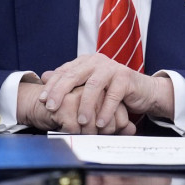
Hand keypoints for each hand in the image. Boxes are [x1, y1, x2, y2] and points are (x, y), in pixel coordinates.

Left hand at [39, 53, 174, 130]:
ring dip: (85, 105)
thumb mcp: (89, 85)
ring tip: (80, 121)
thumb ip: (69, 80)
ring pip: (93, 86)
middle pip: (74, 75)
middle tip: (52, 108)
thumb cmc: (113, 89)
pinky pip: (113, 96)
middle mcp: (98, 61)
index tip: (42, 101)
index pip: (64, 71)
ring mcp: (112, 68)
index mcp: (86, 61)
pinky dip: (105, 111)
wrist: (143, 90)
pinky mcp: (125, 78)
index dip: (52, 86)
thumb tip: (44, 76)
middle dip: (60, 92)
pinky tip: (99, 123)